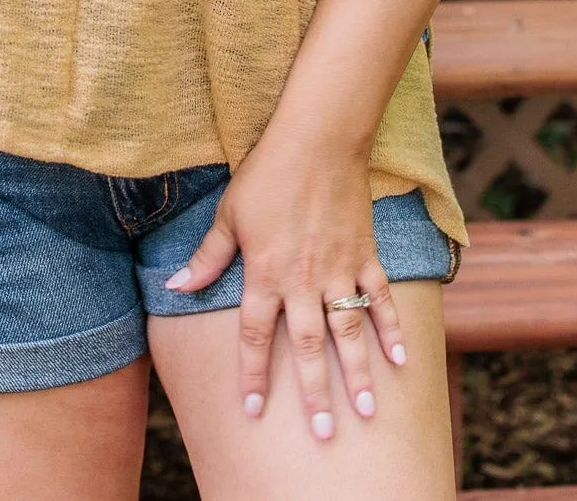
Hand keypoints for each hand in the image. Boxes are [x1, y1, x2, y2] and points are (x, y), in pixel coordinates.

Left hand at [165, 136, 405, 436]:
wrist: (316, 141)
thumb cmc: (266, 175)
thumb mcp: (229, 215)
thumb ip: (207, 257)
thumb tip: (176, 287)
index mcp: (265, 273)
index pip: (254, 336)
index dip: (252, 375)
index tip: (252, 411)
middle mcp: (302, 280)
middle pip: (306, 347)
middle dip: (313, 394)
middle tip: (323, 435)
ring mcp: (337, 269)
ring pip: (347, 331)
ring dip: (357, 374)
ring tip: (364, 412)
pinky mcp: (364, 254)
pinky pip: (379, 298)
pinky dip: (391, 328)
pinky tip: (400, 360)